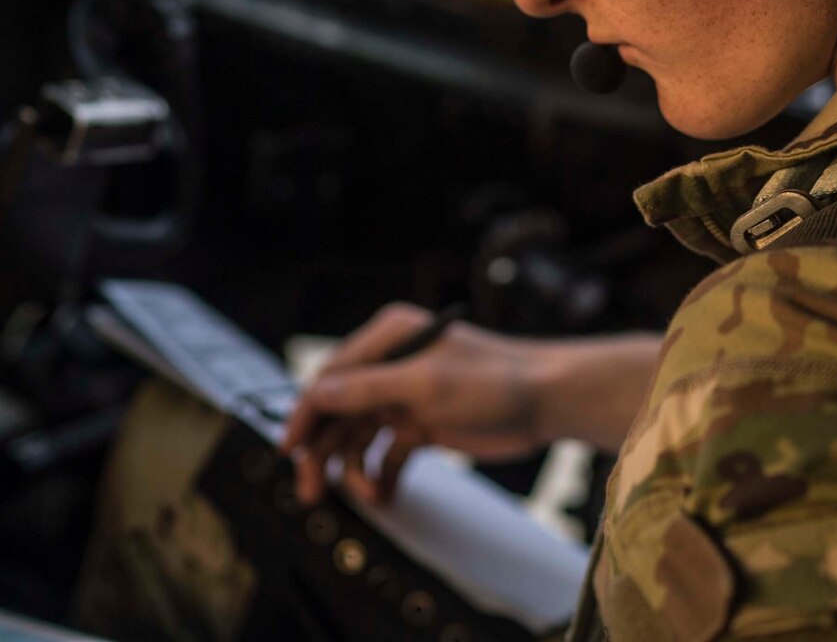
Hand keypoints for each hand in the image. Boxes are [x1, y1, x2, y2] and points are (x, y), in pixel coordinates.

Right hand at [281, 302, 549, 506]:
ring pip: (360, 435)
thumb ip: (367, 389)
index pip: (330, 378)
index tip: (289, 450)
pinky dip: (381, 474)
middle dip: (324, 451)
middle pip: (339, 411)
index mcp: (388, 339)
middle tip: (310, 492)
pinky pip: (388, 452)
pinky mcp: (423, 424)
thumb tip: (316, 394)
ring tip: (365, 498)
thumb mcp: (424, 384)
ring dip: (354, 468)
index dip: (306, 414)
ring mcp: (406, 396)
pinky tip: (384, 495)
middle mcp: (391, 364)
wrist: (547, 400)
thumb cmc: (493, 380)